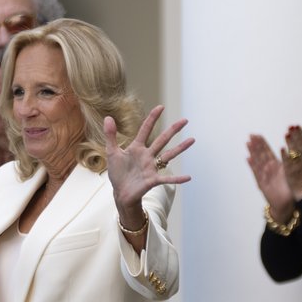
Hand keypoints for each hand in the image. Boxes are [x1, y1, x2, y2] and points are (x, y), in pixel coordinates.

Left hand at [106, 104, 192, 234]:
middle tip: (185, 120)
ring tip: (192, 140)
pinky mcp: (153, 180)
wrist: (121, 193)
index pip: (146, 129)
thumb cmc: (118, 174)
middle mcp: (147, 156)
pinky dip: (177, 178)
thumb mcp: (112, 153)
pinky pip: (167, 179)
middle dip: (173, 130)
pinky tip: (188, 177)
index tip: (161, 107)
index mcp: (137, 148)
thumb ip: (110, 135)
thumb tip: (108, 117)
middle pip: (162, 139)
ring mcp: (152, 167)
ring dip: (180, 148)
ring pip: (169, 155)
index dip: (153, 118)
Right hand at [246, 134, 294, 221]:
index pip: (267, 152)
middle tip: (251, 135)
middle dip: (256, 145)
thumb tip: (295, 147)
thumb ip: (293, 159)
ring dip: (253, 152)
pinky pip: (257, 174)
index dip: (262, 144)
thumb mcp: (291, 172)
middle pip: (261, 155)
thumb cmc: (288, 189)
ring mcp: (264, 176)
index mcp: (275, 166)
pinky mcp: (262, 184)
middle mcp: (268, 170)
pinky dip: (253, 166)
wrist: (286, 204)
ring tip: (248, 143)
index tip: (258, 135)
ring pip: (257, 162)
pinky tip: (248, 158)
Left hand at [282, 125, 301, 199]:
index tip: (296, 125)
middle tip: (290, 127)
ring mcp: (299, 166)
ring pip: (295, 153)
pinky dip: (286, 156)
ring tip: (286, 135)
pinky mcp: (292, 172)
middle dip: (296, 136)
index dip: (301, 133)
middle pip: (300, 146)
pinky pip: (289, 163)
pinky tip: (281, 149)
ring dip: (291, 144)